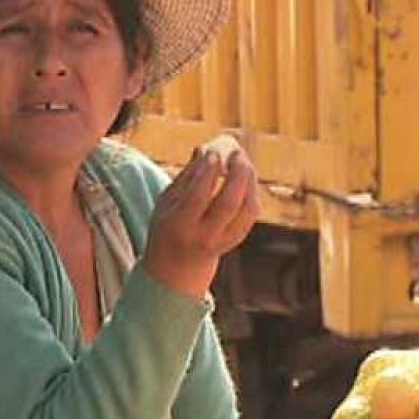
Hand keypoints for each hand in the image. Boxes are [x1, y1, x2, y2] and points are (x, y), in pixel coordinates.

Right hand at [141, 137, 259, 300]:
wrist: (176, 268)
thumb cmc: (168, 227)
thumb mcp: (166, 204)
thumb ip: (185, 178)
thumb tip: (204, 149)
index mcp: (180, 226)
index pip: (197, 197)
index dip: (207, 173)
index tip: (213, 153)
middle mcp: (203, 236)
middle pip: (228, 205)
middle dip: (236, 175)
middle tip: (237, 153)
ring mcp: (223, 241)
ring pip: (246, 211)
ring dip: (249, 182)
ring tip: (243, 162)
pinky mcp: (236, 240)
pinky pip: (250, 215)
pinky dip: (252, 192)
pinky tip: (246, 177)